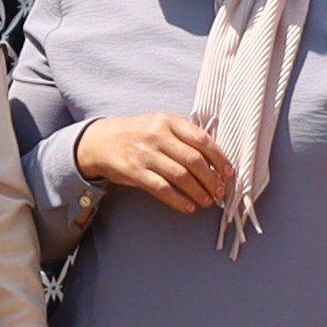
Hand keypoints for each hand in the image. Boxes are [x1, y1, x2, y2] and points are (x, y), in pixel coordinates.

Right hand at [81, 110, 234, 213]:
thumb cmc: (135, 134)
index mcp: (168, 120)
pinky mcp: (134, 171)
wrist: (98, 141)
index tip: (229, 173)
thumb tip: (214, 159)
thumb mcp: (158, 124)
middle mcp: (157, 135)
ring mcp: (145, 153)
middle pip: (193, 160)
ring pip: (180, 176)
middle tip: (220, 192)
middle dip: (211, 179)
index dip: (219, 158)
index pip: (201, 139)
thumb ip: (183, 136)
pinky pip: (161, 188)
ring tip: (207, 201)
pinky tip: (188, 206)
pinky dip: (178, 200)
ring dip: (198, 191)